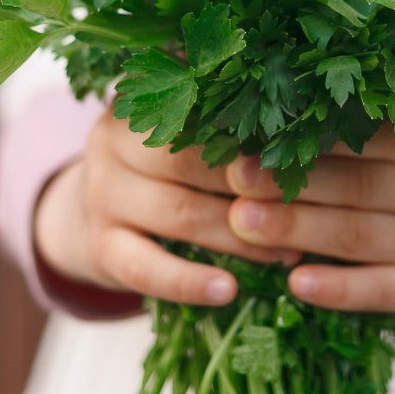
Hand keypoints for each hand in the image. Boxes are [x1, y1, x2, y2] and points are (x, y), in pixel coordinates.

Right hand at [33, 112, 298, 306]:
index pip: (203, 110)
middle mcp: (113, 141)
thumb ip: (223, 115)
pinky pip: (147, 268)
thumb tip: (302, 102)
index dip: (253, 132)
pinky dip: (190, 282)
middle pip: (189, 159)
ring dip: (239, 237)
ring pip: (179, 214)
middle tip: (305, 203)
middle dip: (251, 184)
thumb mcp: (180, 132)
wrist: (89, 214)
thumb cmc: (162, 167)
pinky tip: (228, 291)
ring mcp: (102, 196)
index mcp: (143, 102)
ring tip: (288, 252)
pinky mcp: (100, 248)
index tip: (302, 148)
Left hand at [223, 126, 394, 312]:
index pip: (368, 141)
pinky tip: (295, 285)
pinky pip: (380, 292)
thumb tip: (281, 104)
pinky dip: (338, 289)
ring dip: (298, 231)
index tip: (256, 137)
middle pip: (357, 188)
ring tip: (241, 224)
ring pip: (358, 238)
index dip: (312, 140)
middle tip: (235, 179)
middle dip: (292, 184)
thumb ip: (367, 123)